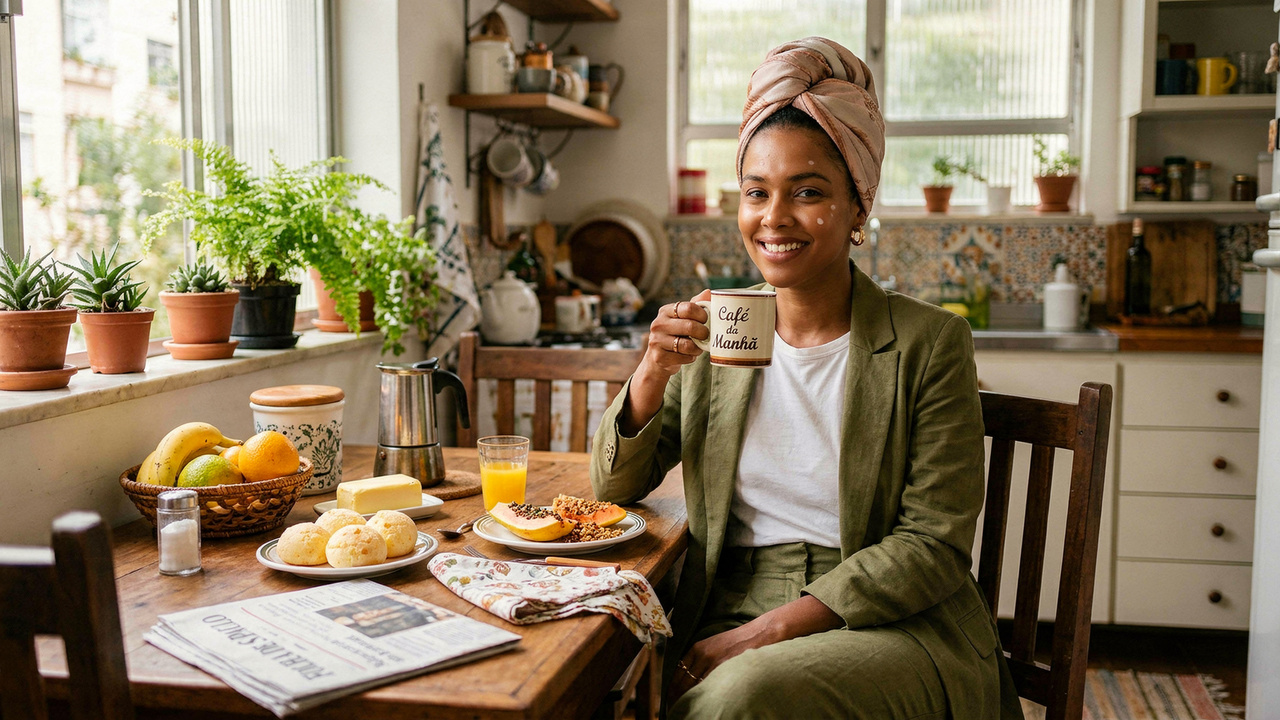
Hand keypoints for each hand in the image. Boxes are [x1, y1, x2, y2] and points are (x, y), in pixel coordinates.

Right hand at [619, 290, 710, 434]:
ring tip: (696, 349)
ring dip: (696, 347)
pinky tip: (687, 359)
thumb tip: (712, 291)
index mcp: (666, 311)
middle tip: (707, 336)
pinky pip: (682, 357)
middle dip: (702, 330)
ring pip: (686, 342)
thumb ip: (695, 306)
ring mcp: (655, 342)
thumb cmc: (673, 344)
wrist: (654, 370)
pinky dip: (689, 359)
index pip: (687, 305)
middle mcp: (657, 324)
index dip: (702, 312)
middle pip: (688, 322)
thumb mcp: (683, 324)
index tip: (709, 318)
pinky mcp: (656, 358)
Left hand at [666, 595, 842, 705]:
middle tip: (676, 710)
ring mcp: (715, 662)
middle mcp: (703, 654)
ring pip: (695, 687)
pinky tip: (705, 705)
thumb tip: (690, 678)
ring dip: (690, 700)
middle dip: (678, 698)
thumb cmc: (738, 642)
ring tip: (688, 711)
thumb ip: (701, 659)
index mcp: (697, 648)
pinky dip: (706, 697)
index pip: (677, 673)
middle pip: (683, 683)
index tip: (670, 700)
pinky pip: (711, 686)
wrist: (759, 634)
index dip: (672, 690)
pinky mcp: (726, 668)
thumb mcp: (714, 646)